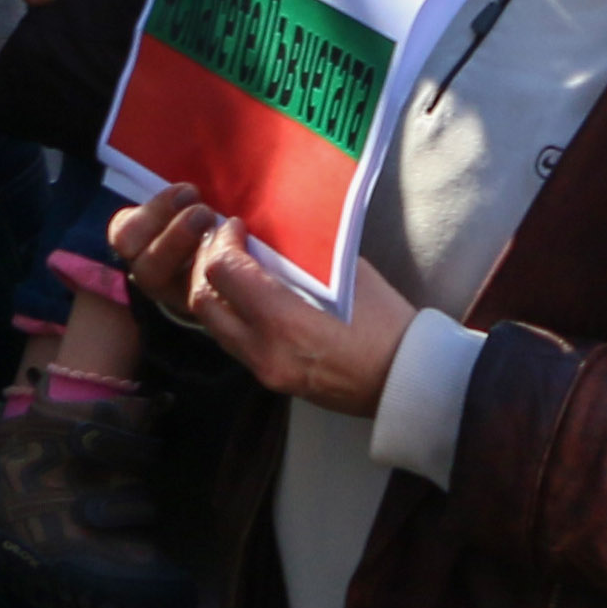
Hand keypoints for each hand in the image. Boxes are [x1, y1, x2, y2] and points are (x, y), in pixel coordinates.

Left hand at [113, 180, 416, 411]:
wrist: (403, 380)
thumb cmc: (385, 322)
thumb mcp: (346, 275)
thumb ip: (301, 258)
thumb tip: (269, 238)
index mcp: (284, 319)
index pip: (223, 272)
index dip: (224, 242)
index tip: (238, 227)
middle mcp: (264, 349)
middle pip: (203, 301)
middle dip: (208, 265)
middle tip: (227, 243)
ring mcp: (264, 369)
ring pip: (212, 325)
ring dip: (216, 292)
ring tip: (236, 268)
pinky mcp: (269, 380)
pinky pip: (232, 343)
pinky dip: (231, 315)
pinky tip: (250, 298)